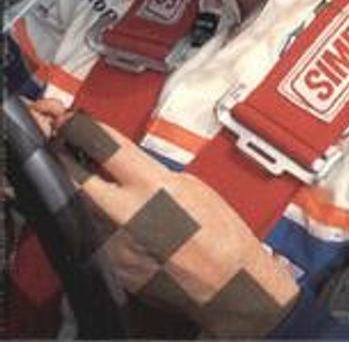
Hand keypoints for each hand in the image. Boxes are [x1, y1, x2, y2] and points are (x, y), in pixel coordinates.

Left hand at [49, 109, 298, 337]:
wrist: (227, 279)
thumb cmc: (220, 234)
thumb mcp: (189, 183)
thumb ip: (149, 171)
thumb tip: (123, 165)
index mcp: (152, 185)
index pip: (101, 146)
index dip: (80, 128)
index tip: (75, 123)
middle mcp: (127, 215)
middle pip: (74, 177)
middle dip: (67, 159)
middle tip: (71, 148)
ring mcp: (115, 244)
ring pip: (79, 209)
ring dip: (85, 194)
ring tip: (107, 187)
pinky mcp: (112, 268)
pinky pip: (94, 237)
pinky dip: (100, 224)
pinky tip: (121, 220)